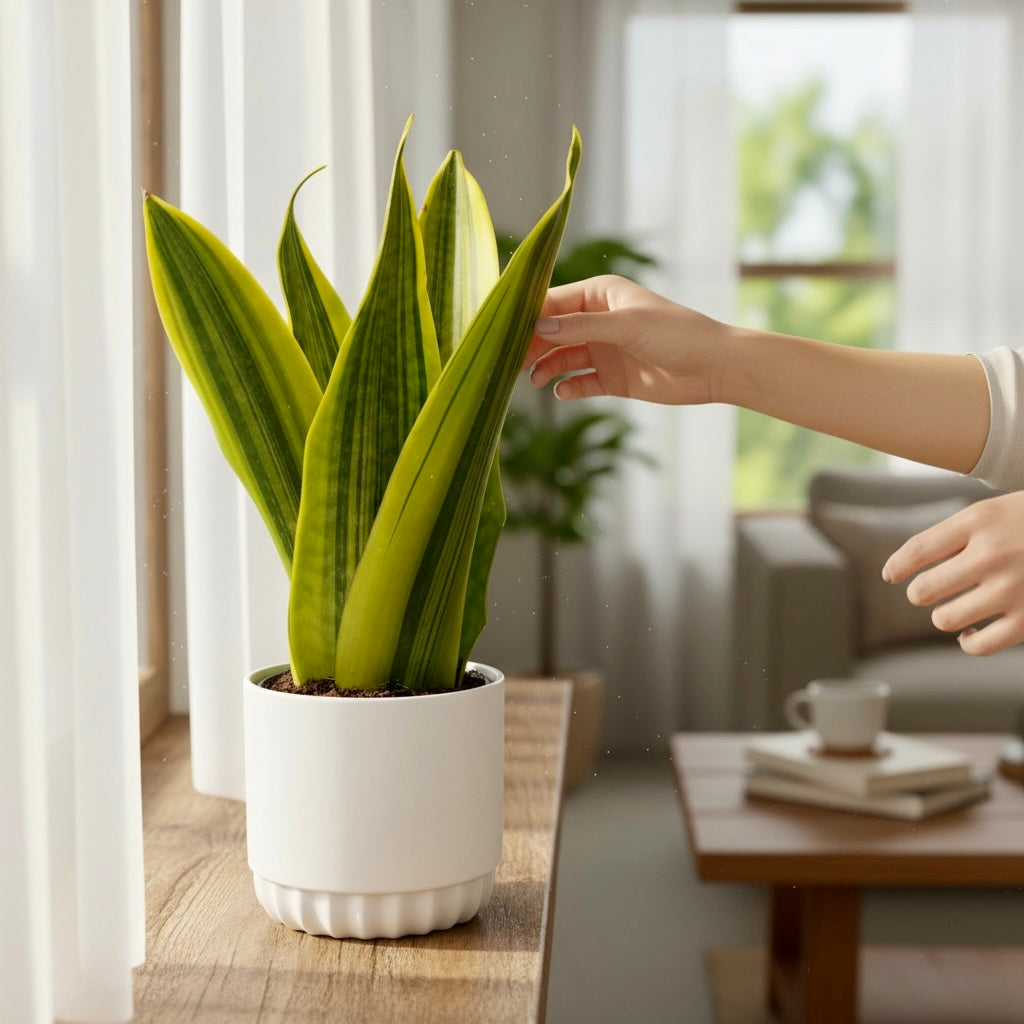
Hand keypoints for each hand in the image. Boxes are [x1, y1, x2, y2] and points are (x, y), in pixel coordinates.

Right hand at [525, 275, 728, 404]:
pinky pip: (580, 381)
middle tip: (512, 361)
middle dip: (532, 345)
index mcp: (601, 294)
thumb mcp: (626, 326)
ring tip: (535, 380)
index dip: (529, 315)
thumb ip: (581, 328)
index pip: (554, 302)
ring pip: (563, 357)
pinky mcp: (613, 378)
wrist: (714, 368)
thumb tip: (538, 328)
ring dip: (547, 367)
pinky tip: (563, 391)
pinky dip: (568, 386)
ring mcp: (605, 349)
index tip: (503, 330)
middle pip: (553, 331)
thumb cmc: (676, 334)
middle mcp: (599, 320)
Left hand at [882, 491, 1023, 654]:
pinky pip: (978, 645)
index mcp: (980, 521)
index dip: (897, 566)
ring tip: (953, 609)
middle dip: (919, 594)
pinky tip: (970, 632)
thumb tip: (903, 564)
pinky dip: (967, 641)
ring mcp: (1012, 589)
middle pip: (923, 590)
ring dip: (943, 617)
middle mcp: (992, 554)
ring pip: (944, 620)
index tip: (890, 575)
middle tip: (927, 592)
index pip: (918, 550)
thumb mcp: (994, 512)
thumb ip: (955, 534)